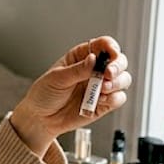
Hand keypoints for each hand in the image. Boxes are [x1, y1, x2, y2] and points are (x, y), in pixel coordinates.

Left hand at [8, 36, 132, 154]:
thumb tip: (93, 60)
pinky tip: (101, 101)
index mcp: (82, 57)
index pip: (103, 45)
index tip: (112, 53)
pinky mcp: (104, 104)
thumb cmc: (45, 94)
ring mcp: (100, 87)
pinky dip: (114, 99)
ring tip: (102, 89)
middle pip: (119, 61)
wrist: (41, 119)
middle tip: (108, 74)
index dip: (111, 47)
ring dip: (117, 83)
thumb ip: (77, 70)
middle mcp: (95, 70)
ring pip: (123, 79)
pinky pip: (118, 98)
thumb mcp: (57, 78)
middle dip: (118, 66)